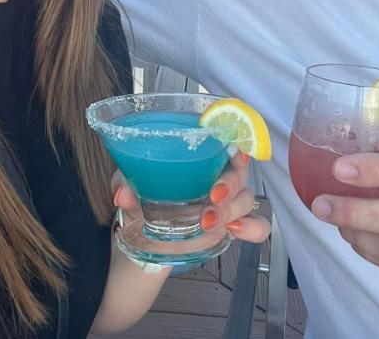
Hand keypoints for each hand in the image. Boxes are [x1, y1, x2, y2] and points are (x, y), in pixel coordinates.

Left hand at [112, 151, 270, 243]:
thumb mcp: (130, 185)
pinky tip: (236, 230)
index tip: (236, 152)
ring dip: (231, 209)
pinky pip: (256, 226)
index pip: (226, 141)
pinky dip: (252, 227)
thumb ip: (126, 183)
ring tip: (206, 221)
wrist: (141, 237)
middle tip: (213, 195)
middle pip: (239, 171)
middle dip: (230, 182)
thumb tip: (123, 192)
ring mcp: (227, 202)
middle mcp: (218, 174)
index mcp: (199, 156)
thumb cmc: (142, 197)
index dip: (237, 142)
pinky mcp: (230, 227)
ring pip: (246, 198)